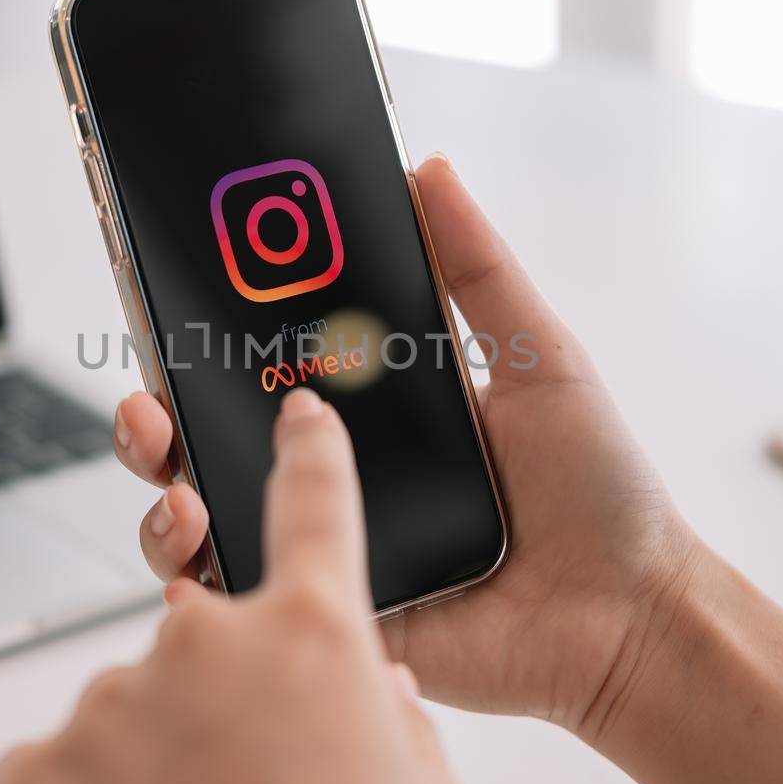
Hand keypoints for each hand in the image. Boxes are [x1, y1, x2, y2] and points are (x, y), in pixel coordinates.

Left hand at [0, 389, 465, 783]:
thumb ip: (396, 720)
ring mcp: (114, 695)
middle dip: (223, 693)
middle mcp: (209, 638)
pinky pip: (59, 763)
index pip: (316, 504)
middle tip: (249, 781)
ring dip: (158, 759)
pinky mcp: (36, 764)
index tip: (296, 413)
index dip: (310, 451)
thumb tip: (371, 693)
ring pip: (133, 706)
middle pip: (204, 628)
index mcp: (316, 634)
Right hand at [113, 153, 703, 735]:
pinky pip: (244, 597)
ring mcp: (327, 543)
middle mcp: (336, 471)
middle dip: (157, 414)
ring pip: (204, 516)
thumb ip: (476, 266)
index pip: (261, 362)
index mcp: (372, 408)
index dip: (202, 338)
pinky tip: (199, 552)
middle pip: (210, 435)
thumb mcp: (539, 354)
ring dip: (162, 492)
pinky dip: (199, 578)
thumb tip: (427, 167)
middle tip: (152, 401)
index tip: (164, 305)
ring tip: (176, 481)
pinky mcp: (332, 612)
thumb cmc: (599, 488)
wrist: (630, 616)